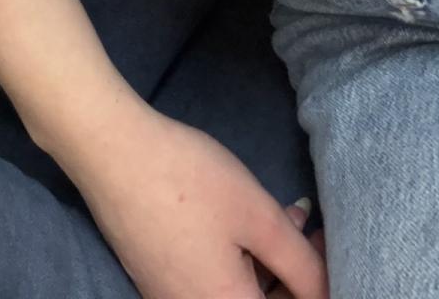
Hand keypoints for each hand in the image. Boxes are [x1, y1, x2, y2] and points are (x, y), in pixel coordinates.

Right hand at [59, 101, 328, 298]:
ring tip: (284, 219)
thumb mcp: (258, 216)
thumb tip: (327, 288)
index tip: (325, 251)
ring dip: (269, 267)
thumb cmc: (188, 181)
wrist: (111, 152)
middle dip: (295, 278)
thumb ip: (302, 264)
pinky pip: (213, 284)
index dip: (318, 287)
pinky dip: (239, 262)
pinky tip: (247, 224)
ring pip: (238, 294)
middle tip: (309, 230)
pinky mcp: (159, 281)